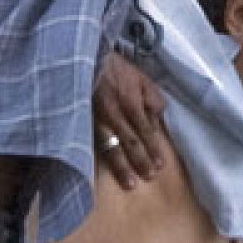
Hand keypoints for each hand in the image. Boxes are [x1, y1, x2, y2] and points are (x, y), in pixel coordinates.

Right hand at [93, 52, 164, 189]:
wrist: (86, 59)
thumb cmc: (115, 69)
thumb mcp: (141, 78)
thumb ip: (152, 99)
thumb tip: (156, 122)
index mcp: (131, 103)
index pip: (145, 131)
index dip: (152, 148)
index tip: (159, 164)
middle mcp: (115, 115)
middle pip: (130, 143)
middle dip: (140, 161)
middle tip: (149, 177)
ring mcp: (97, 120)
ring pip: (111, 148)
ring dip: (122, 167)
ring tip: (129, 184)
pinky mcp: (83, 122)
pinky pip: (94, 144)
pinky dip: (100, 159)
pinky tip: (102, 172)